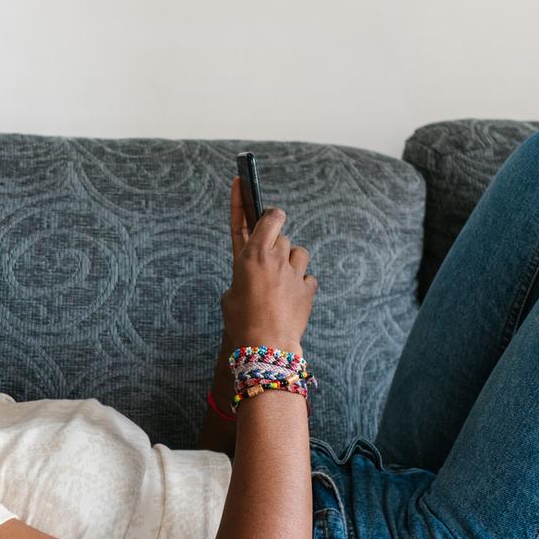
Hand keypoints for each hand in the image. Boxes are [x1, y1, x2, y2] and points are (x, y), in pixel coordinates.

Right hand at [220, 177, 316, 355]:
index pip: (265, 216)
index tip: (253, 193)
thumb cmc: (241, 321)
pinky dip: (301, 283)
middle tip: (266, 263)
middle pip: (281, 234)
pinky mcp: (308, 288)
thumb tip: (252, 276)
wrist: (266, 346)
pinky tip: (291, 296)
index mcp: (251, 254)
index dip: (261, 205)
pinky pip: (308, 277)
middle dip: (275, 244)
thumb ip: (242, 275)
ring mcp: (294, 272)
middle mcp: (275, 257)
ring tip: (280, 280)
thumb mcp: (230, 294)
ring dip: (290, 260)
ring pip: (298, 252)